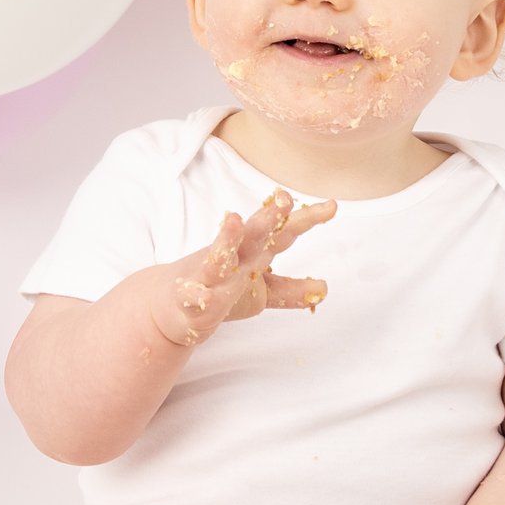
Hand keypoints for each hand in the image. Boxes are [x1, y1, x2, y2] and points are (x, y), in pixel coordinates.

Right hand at [153, 187, 335, 348]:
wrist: (173, 305)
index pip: (283, 232)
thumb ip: (290, 290)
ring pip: (218, 256)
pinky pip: (194, 293)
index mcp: (253, 252)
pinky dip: (197, 291)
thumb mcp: (261, 293)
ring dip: (226, 239)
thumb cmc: (220, 290)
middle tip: (284, 199)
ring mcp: (210, 274)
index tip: (332, 206)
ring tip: (233, 220)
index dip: (306, 219)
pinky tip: (203, 292)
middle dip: (268, 216)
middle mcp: (233, 256)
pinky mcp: (190, 296)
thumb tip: (324, 290)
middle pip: (253, 233)